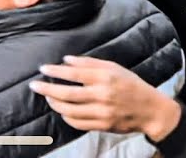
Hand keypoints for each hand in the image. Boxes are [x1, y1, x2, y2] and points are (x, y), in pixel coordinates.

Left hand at [29, 56, 181, 142]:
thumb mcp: (114, 67)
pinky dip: (66, 117)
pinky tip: (62, 111)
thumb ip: (89, 63)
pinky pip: (78, 123)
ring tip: (48, 98)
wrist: (150, 110)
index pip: (74, 74)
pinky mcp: (103, 126)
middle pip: (68, 94)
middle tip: (34, 85)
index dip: (55, 72)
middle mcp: (103, 96)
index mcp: (105, 78)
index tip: (42, 69)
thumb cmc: (131, 85)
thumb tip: (66, 60)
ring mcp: (102, 113)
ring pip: (70, 111)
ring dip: (54, 104)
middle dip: (47, 90)